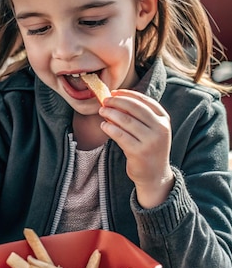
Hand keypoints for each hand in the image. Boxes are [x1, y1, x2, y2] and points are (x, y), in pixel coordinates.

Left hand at [99, 89, 173, 207]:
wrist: (155, 175)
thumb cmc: (149, 149)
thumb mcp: (151, 130)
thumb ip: (139, 116)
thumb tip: (116, 100)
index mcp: (164, 119)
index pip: (145, 100)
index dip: (128, 94)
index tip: (114, 92)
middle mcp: (160, 129)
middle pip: (134, 108)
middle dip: (117, 102)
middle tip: (105, 101)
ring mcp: (150, 141)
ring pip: (126, 120)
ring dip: (111, 113)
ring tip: (102, 111)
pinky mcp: (139, 152)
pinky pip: (120, 135)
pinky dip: (109, 128)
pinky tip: (104, 125)